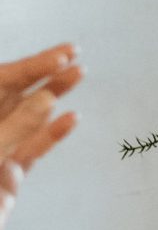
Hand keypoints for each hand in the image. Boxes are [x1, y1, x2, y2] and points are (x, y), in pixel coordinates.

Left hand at [0, 43, 81, 229]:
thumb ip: (16, 126)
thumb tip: (48, 98)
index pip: (1, 80)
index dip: (32, 66)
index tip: (61, 56)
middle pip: (14, 93)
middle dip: (44, 73)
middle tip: (74, 54)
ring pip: (28, 118)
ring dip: (54, 96)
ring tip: (79, 75)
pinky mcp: (8, 175)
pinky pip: (33, 149)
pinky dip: (52, 134)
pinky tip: (72, 118)